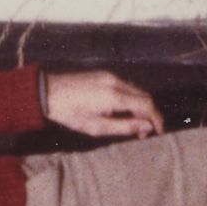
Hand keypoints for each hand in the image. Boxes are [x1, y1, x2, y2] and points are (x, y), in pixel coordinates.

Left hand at [43, 70, 164, 139]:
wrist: (48, 92)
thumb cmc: (69, 113)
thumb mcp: (96, 127)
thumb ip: (124, 127)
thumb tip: (146, 127)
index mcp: (114, 96)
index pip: (146, 105)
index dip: (156, 119)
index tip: (159, 131)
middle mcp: (115, 82)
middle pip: (144, 96)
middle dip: (150, 114)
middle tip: (145, 132)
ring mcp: (110, 76)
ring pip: (136, 90)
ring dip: (140, 106)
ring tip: (134, 124)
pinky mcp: (104, 74)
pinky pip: (126, 86)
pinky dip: (131, 98)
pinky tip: (123, 111)